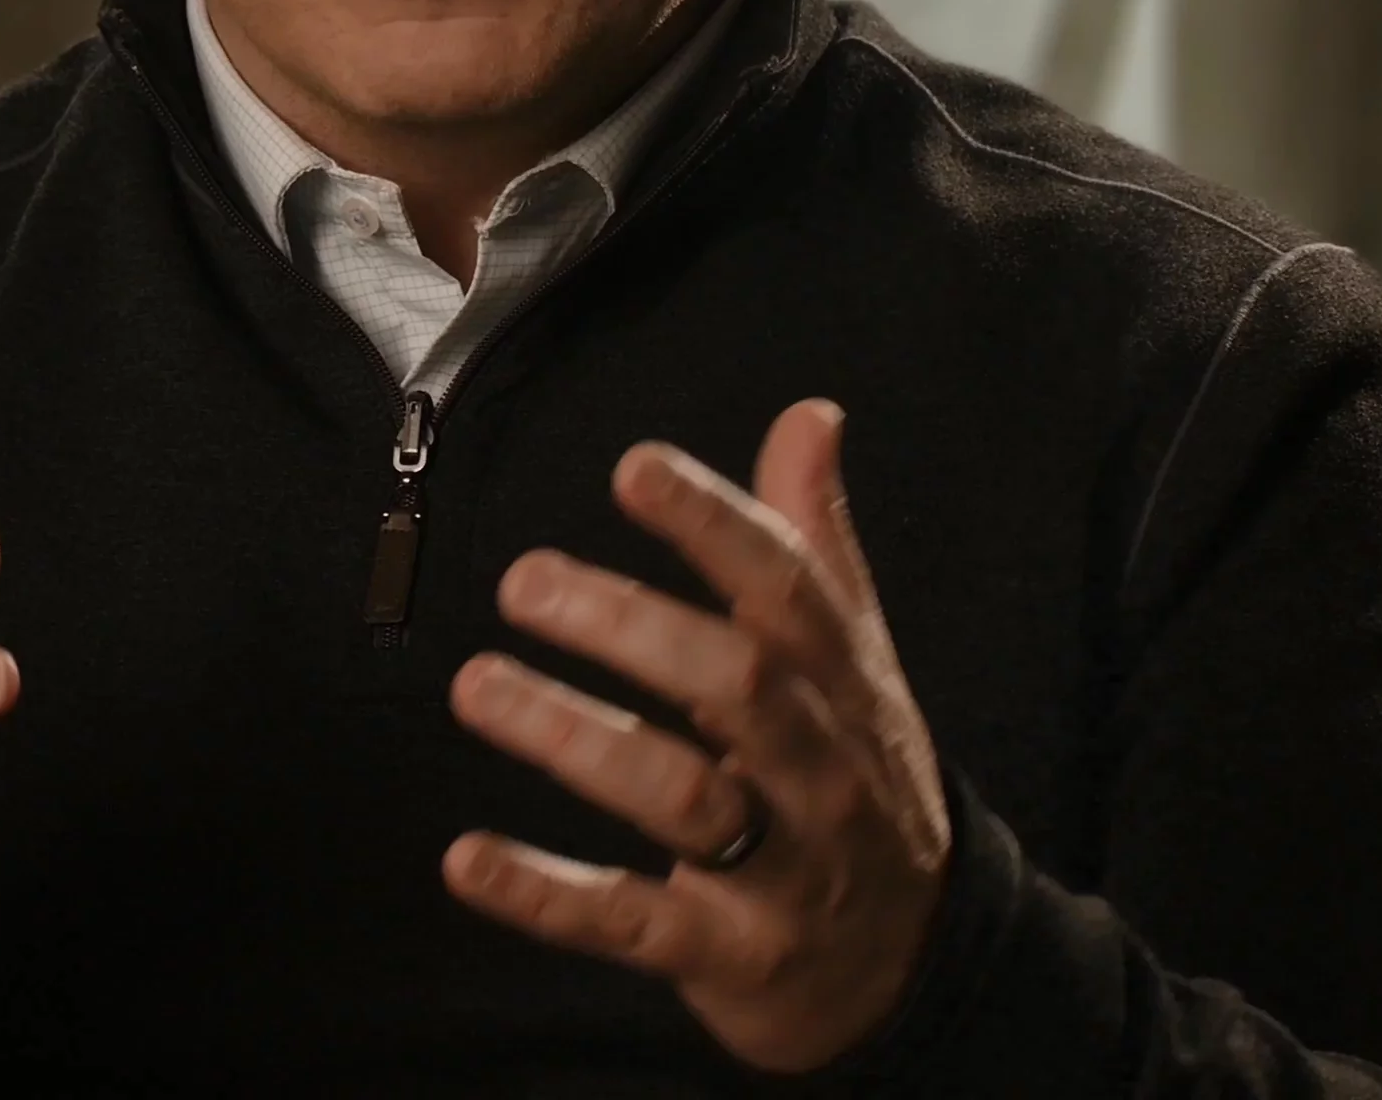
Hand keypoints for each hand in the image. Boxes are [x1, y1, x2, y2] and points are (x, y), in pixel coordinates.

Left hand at [442, 398, 951, 1072]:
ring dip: (574, 739)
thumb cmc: (857, 782)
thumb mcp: (856, 666)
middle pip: (737, 683)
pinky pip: (634, 921)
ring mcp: (782, 868)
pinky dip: (546, 895)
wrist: (916, 967)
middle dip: (632, 626)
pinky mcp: (731, 954)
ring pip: (683, 796)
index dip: (714, 523)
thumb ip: (815, 544)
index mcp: (842, 685)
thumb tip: (812, 414)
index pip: (789, 589)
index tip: (635, 469)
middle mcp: (821, 768)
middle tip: (523, 579)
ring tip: (477, 687)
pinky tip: (465, 859)